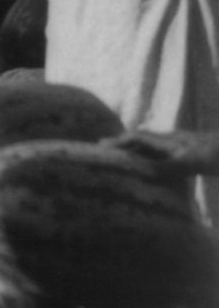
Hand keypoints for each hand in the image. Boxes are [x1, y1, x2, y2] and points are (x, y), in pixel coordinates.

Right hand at [103, 128, 218, 176]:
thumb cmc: (213, 155)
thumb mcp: (189, 163)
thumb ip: (166, 166)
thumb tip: (141, 170)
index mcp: (168, 141)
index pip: (137, 137)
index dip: (119, 141)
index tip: (101, 146)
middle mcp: (171, 142)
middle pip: (142, 140)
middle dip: (123, 144)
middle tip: (105, 150)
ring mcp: (181, 148)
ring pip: (153, 148)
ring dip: (137, 152)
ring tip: (123, 159)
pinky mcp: (191, 156)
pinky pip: (165, 157)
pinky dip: (153, 161)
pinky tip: (155, 169)